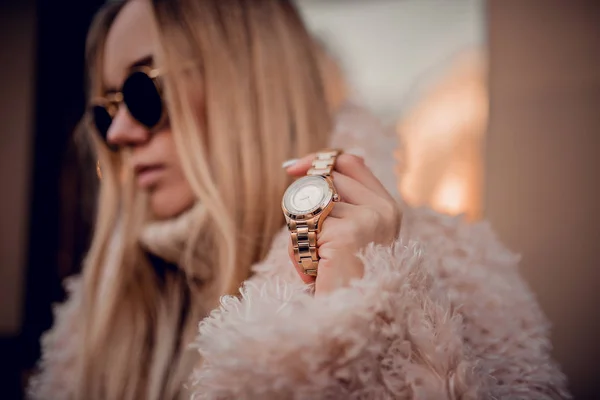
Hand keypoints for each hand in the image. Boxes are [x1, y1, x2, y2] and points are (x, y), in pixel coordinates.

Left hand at [285, 153, 401, 294]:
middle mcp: (384, 210)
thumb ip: (340, 202)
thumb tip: (310, 165)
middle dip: (304, 204)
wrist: (348, 319)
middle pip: (326, 178)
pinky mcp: (348, 234)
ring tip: (318, 260)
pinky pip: (302, 227)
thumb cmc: (342, 279)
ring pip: (311, 202)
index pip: (350, 162)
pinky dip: (297, 250)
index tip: (291, 169)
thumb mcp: (347, 235)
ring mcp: (369, 220)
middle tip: (313, 241)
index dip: (318, 160)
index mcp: (388, 207)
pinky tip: (315, 268)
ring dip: (301, 232)